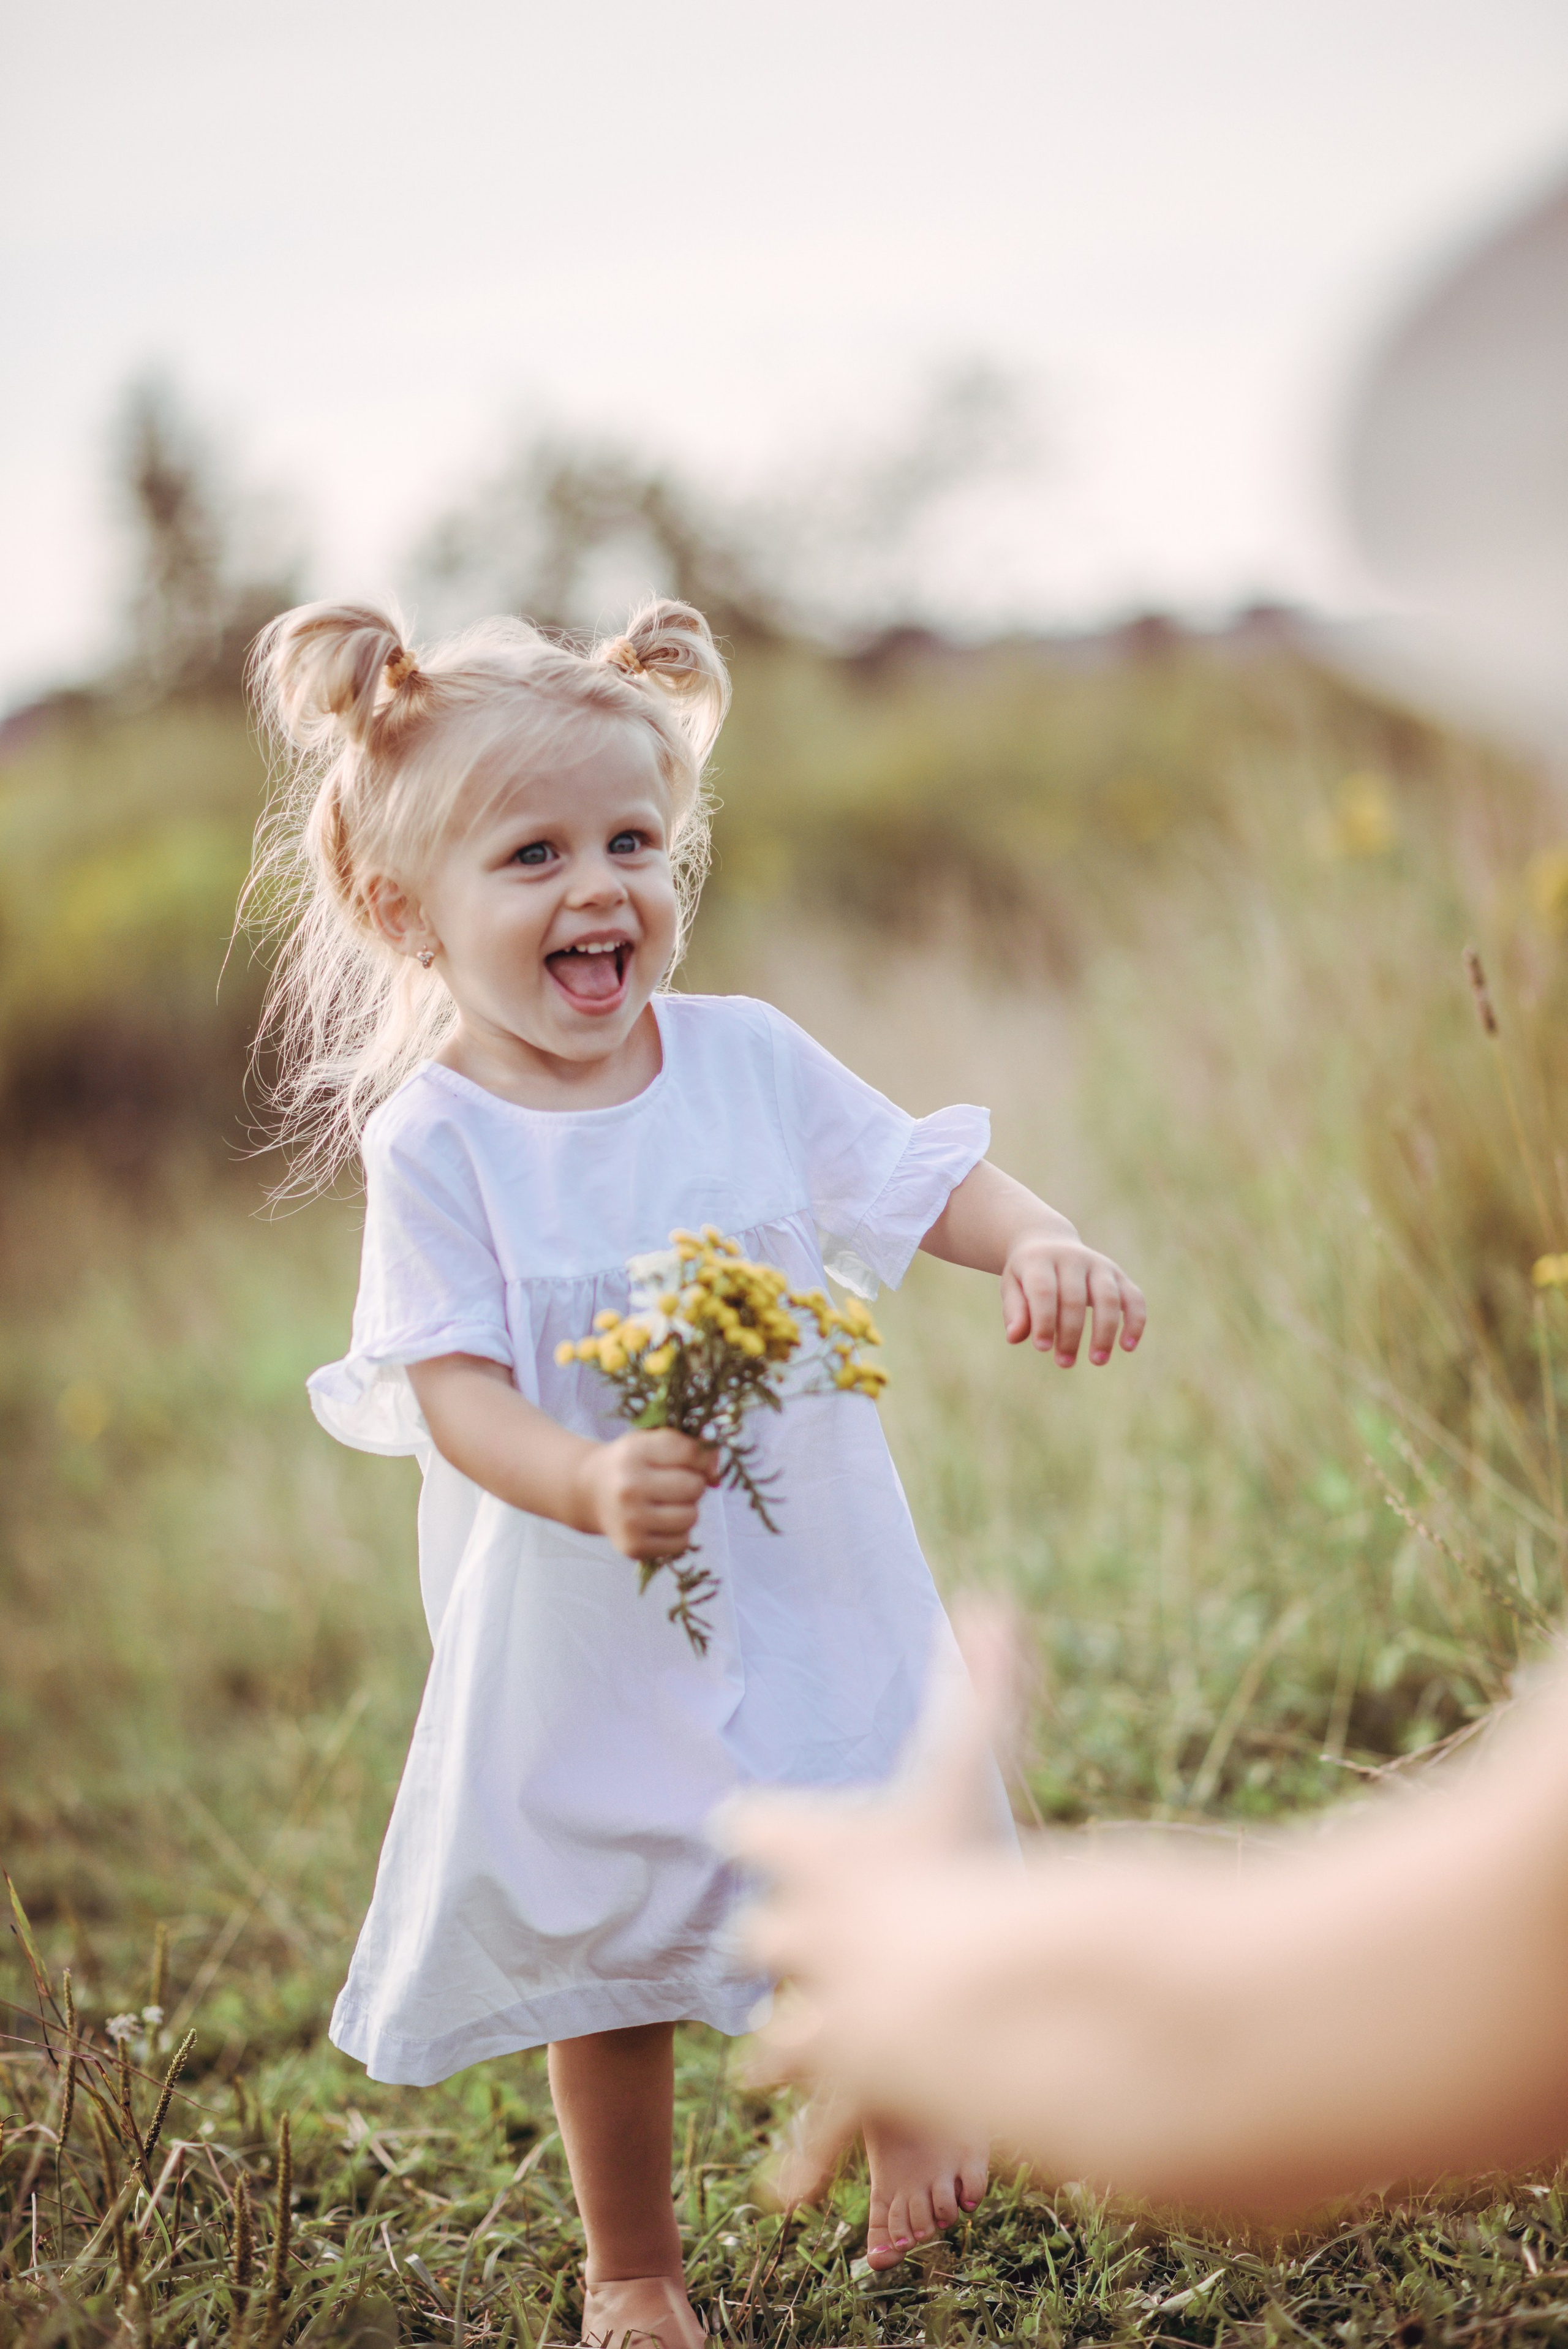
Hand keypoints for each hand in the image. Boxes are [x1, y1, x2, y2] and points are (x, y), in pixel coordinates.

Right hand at [575, 1428, 718, 1558]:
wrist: (590, 1491)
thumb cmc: (632, 1463)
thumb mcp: (653, 1441)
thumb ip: (689, 1446)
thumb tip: (717, 1475)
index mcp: (634, 1452)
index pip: (690, 1452)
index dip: (702, 1457)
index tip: (693, 1461)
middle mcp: (629, 1486)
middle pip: (694, 1486)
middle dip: (693, 1484)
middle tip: (676, 1483)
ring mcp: (630, 1519)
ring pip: (691, 1516)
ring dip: (688, 1509)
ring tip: (668, 1502)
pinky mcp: (633, 1546)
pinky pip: (682, 1542)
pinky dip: (678, 1533)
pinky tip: (661, 1522)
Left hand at [719, 1602, 1021, 2204]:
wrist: (941, 1996)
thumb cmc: (954, 1867)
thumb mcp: (965, 1764)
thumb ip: (979, 1684)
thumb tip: (992, 1599)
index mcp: (814, 1858)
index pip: (749, 1825)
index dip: (754, 1825)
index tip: (739, 1822)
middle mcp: (800, 1939)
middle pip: (758, 1933)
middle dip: (768, 1937)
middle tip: (769, 1939)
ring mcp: (818, 2020)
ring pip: (776, 2037)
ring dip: (780, 2043)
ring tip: (768, 2054)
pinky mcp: (843, 2090)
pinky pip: (818, 2132)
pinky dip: (809, 2161)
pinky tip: (789, 2194)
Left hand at [1001, 1233, 1145, 1365]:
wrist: (1048, 1243)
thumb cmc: (1027, 1275)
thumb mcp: (1012, 1287)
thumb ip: (1014, 1311)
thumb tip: (1015, 1337)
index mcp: (1040, 1260)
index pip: (1044, 1290)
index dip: (1044, 1320)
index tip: (1042, 1348)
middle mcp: (1072, 1258)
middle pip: (1075, 1297)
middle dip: (1070, 1333)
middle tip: (1064, 1363)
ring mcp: (1099, 1264)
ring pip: (1108, 1297)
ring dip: (1105, 1331)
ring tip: (1098, 1361)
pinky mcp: (1119, 1275)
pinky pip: (1134, 1297)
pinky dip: (1135, 1321)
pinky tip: (1127, 1346)